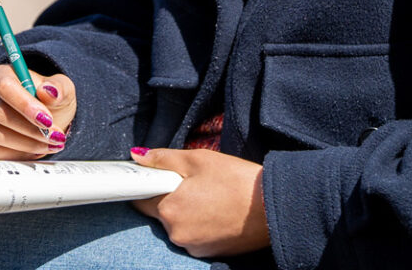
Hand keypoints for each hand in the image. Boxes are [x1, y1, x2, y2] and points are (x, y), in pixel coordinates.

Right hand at [0, 64, 75, 159]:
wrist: (42, 117)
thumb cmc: (50, 100)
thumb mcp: (62, 90)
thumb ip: (59, 88)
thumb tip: (49, 91)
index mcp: (1, 73)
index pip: (5, 87)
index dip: (24, 105)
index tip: (47, 120)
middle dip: (30, 130)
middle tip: (56, 137)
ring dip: (26, 144)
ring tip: (49, 145)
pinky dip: (15, 155)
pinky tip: (34, 151)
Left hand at [129, 147, 269, 258]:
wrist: (274, 206)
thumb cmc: (236, 180)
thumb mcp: (197, 160)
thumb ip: (163, 159)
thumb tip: (138, 157)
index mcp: (170, 209)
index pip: (140, 197)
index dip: (148, 184)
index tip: (157, 176)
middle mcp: (177, 233)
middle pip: (160, 212)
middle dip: (170, 197)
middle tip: (194, 183)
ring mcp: (193, 246)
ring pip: (178, 224)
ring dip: (186, 211)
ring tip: (211, 196)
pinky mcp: (209, 253)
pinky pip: (194, 235)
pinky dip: (200, 224)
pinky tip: (218, 210)